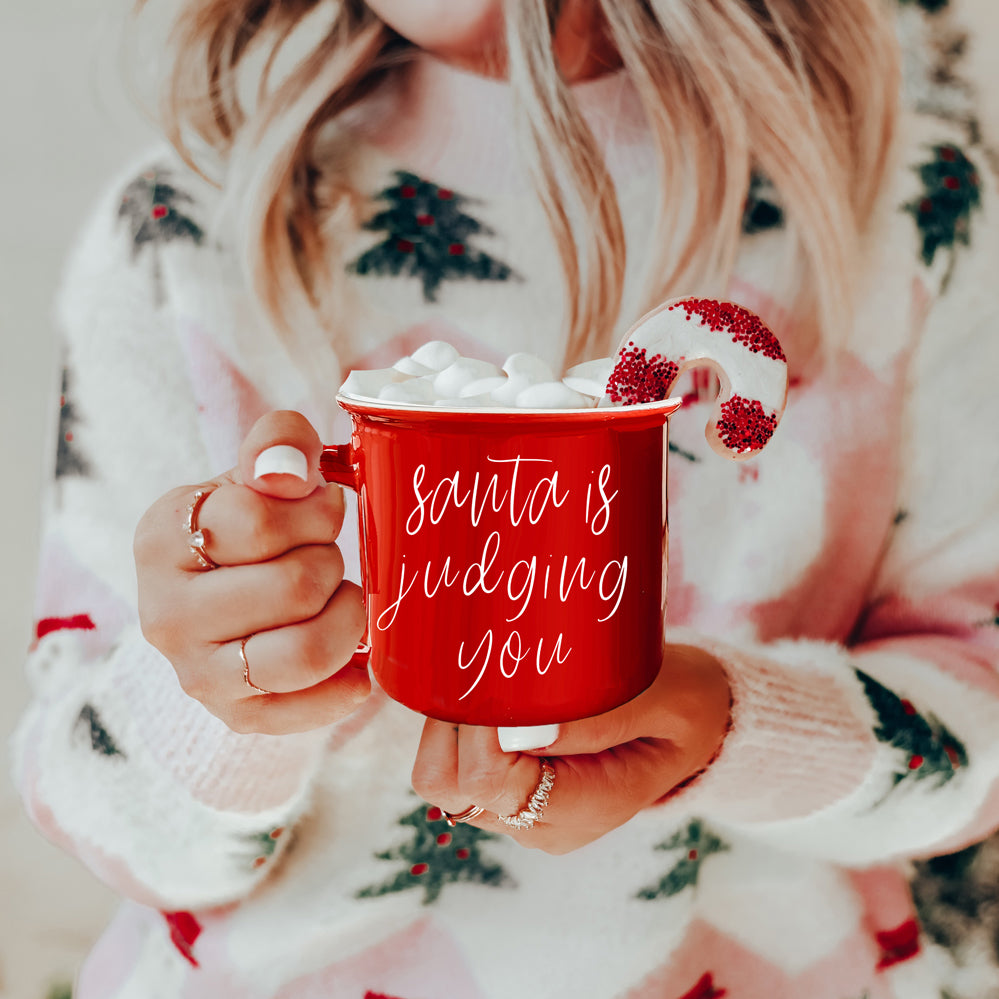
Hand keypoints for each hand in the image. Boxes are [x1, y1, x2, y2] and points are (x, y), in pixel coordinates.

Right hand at [135, 411, 368, 733]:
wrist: (225, 592)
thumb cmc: (250, 526)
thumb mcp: (258, 471)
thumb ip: (277, 444)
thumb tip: (287, 473)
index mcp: (162, 537)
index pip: (258, 519)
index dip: (314, 510)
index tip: (321, 509)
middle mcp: (165, 613)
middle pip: (293, 586)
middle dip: (332, 562)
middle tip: (328, 556)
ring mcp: (196, 672)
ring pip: (303, 653)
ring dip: (347, 619)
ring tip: (343, 600)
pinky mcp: (233, 715)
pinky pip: (308, 709)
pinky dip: (348, 684)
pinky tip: (356, 660)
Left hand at [411, 644, 730, 853]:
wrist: (698, 726)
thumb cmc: (686, 704)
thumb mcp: (662, 699)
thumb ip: (599, 718)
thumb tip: (520, 728)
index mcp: (583, 808)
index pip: (490, 782)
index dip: (477, 726)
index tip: (494, 674)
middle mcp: (541, 824)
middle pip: (450, 786)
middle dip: (449, 722)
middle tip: (480, 667)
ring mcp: (522, 812)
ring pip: (442, 777)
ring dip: (449, 722)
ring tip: (488, 675)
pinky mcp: (512, 791)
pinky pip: (457, 765)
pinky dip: (459, 727)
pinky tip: (491, 691)